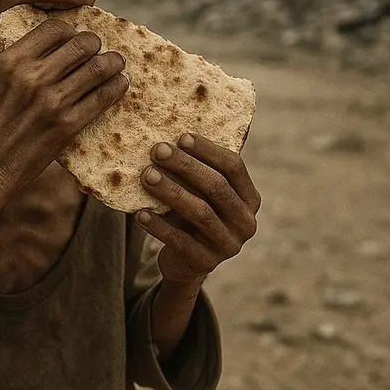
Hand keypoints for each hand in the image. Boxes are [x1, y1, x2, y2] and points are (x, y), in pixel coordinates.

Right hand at [0, 18, 128, 204]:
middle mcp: (31, 77)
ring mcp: (51, 101)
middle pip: (81, 44)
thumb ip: (24, 61)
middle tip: (100, 50)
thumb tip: (61, 43)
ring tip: (116, 64)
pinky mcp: (67, 125)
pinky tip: (119, 85)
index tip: (76, 39)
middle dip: (96, 45)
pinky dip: (116, 87)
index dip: (72, 31)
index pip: (54, 29)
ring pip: (98, 68)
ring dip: (113, 63)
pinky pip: (103, 97)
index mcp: (11, 61)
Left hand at [136, 133, 260, 283]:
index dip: (208, 150)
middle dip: (185, 166)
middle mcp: (246, 222)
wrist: (185, 261)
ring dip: (171, 191)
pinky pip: (180, 240)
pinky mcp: (206, 263)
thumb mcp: (202, 192)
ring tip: (146, 176)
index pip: (234, 167)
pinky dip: (159, 225)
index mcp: (250, 198)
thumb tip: (183, 127)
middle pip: (216, 187)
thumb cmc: (193, 212)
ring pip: (200, 212)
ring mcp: (228, 245)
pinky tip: (140, 213)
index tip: (181, 137)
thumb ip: (201, 167)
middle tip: (157, 150)